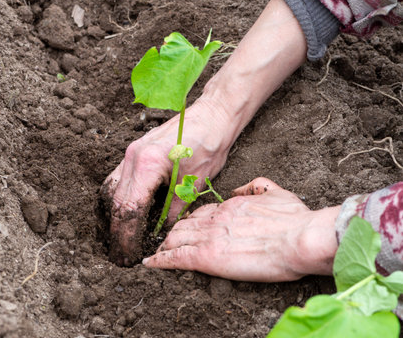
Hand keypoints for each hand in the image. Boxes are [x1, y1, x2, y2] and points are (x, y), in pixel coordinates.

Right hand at [102, 0, 306, 265]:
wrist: (213, 115)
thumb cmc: (210, 144)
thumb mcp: (196, 183)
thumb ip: (175, 209)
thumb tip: (162, 234)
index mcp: (149, 163)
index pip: (129, 208)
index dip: (127, 236)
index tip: (130, 255)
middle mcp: (133, 157)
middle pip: (115, 202)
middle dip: (117, 231)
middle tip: (122, 254)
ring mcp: (131, 153)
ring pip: (111, 190)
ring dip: (114, 216)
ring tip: (121, 238)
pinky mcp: (135, 152)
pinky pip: (118, 180)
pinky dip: (119, 199)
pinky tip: (126, 213)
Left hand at [143, 178, 340, 280]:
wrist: (301, 237)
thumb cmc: (295, 218)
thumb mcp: (276, 192)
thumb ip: (255, 186)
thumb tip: (240, 190)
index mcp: (230, 205)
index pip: (202, 212)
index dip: (192, 220)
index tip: (186, 226)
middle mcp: (216, 218)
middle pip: (185, 224)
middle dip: (173, 232)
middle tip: (165, 240)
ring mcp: (209, 237)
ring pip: (176, 238)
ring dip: (164, 245)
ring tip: (156, 251)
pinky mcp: (207, 257)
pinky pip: (176, 258)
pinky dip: (160, 260)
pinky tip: (150, 263)